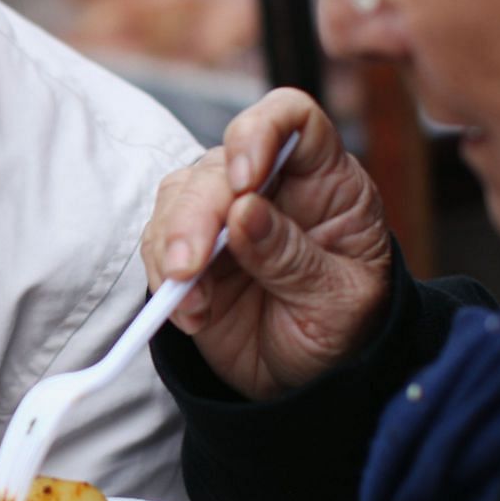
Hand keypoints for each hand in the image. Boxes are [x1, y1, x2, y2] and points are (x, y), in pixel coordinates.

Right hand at [141, 89, 391, 399]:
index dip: (261, 132)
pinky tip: (190, 314)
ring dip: (171, 245)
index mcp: (324, 181)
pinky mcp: (189, 247)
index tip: (244, 180)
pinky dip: (162, 277)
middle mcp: (270, 184)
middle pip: (219, 165)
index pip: (292, 120)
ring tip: (190, 302)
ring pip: (178, 196)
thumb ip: (294, 255)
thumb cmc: (342, 329)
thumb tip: (244, 212)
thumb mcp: (339, 299)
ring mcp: (224, 213)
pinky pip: (157, 242)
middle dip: (197, 214)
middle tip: (188, 267)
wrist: (311, 380)